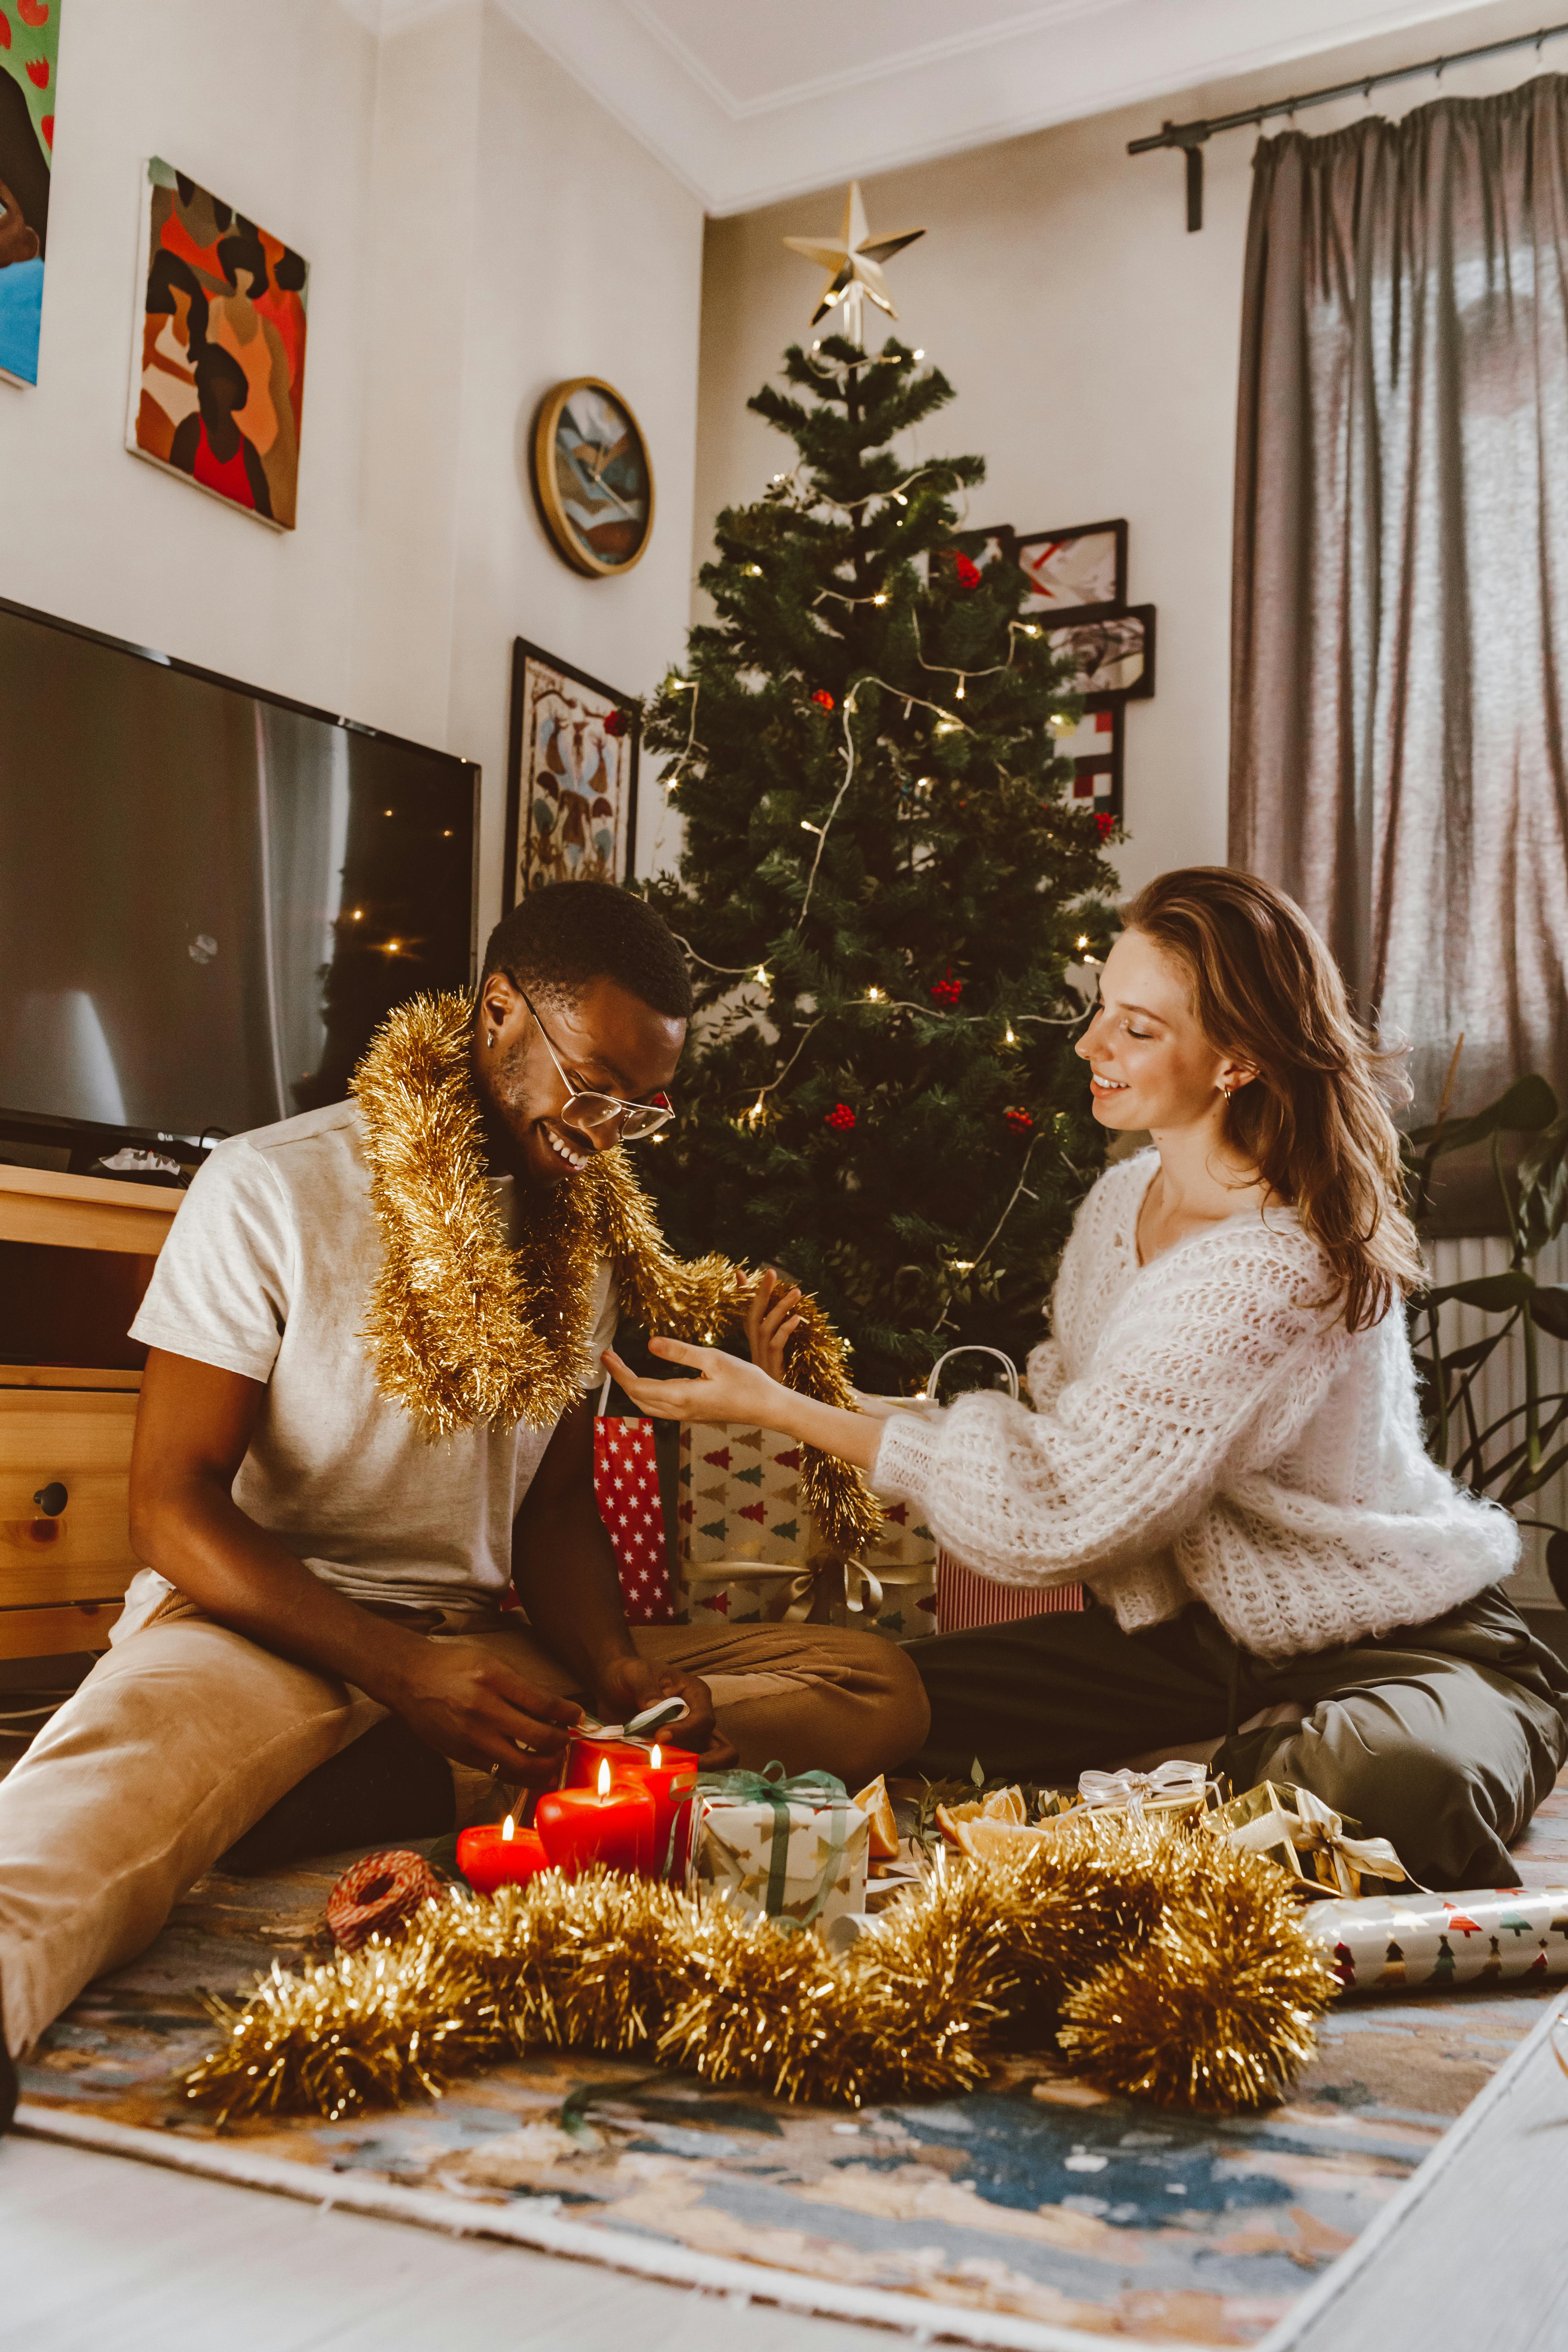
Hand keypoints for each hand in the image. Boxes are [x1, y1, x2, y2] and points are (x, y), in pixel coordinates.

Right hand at [388, 1644, 583, 1783]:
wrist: (409, 1678)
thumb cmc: (452, 1665)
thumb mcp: (490, 1661)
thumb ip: (520, 1686)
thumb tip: (552, 1708)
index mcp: (493, 1679)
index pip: (543, 1703)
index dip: (568, 1713)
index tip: (578, 1716)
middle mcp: (483, 1709)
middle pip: (537, 1737)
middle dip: (561, 1742)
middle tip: (567, 1740)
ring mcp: (471, 1736)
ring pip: (520, 1764)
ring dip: (545, 1766)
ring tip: (554, 1760)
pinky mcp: (461, 1754)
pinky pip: (498, 1771)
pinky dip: (519, 1774)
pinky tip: (530, 1770)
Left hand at [595, 1653, 735, 1766]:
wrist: (611, 1686)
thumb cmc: (627, 1674)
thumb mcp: (634, 1674)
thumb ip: (645, 1688)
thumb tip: (656, 1707)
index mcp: (695, 1694)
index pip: (704, 1719)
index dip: (685, 1732)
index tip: (660, 1738)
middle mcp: (698, 1719)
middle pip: (723, 1750)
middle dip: (707, 1765)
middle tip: (678, 1772)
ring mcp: (689, 1740)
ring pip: (708, 1766)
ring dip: (691, 1775)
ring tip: (666, 1780)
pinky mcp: (674, 1754)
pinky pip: (684, 1771)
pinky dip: (675, 1779)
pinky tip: (656, 1782)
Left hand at [601, 1337, 795, 1432]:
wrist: (768, 1408)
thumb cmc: (747, 1382)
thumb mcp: (713, 1359)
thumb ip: (680, 1352)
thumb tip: (650, 1343)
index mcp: (681, 1396)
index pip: (636, 1387)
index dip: (618, 1372)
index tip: (606, 1354)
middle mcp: (679, 1410)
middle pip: (637, 1398)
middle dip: (620, 1379)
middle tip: (610, 1357)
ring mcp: (686, 1416)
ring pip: (648, 1405)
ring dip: (632, 1387)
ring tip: (622, 1367)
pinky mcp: (693, 1415)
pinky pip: (660, 1407)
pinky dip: (646, 1393)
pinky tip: (648, 1380)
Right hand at [745, 1268, 803, 1379]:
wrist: (773, 1405)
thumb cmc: (775, 1377)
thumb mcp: (775, 1350)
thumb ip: (778, 1328)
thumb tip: (790, 1312)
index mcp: (753, 1339)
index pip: (747, 1310)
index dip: (744, 1292)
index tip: (739, 1271)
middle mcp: (754, 1343)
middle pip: (755, 1312)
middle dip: (762, 1291)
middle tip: (770, 1271)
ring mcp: (761, 1353)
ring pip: (767, 1325)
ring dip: (781, 1306)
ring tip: (796, 1292)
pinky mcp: (771, 1363)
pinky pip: (776, 1343)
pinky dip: (786, 1329)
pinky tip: (797, 1318)